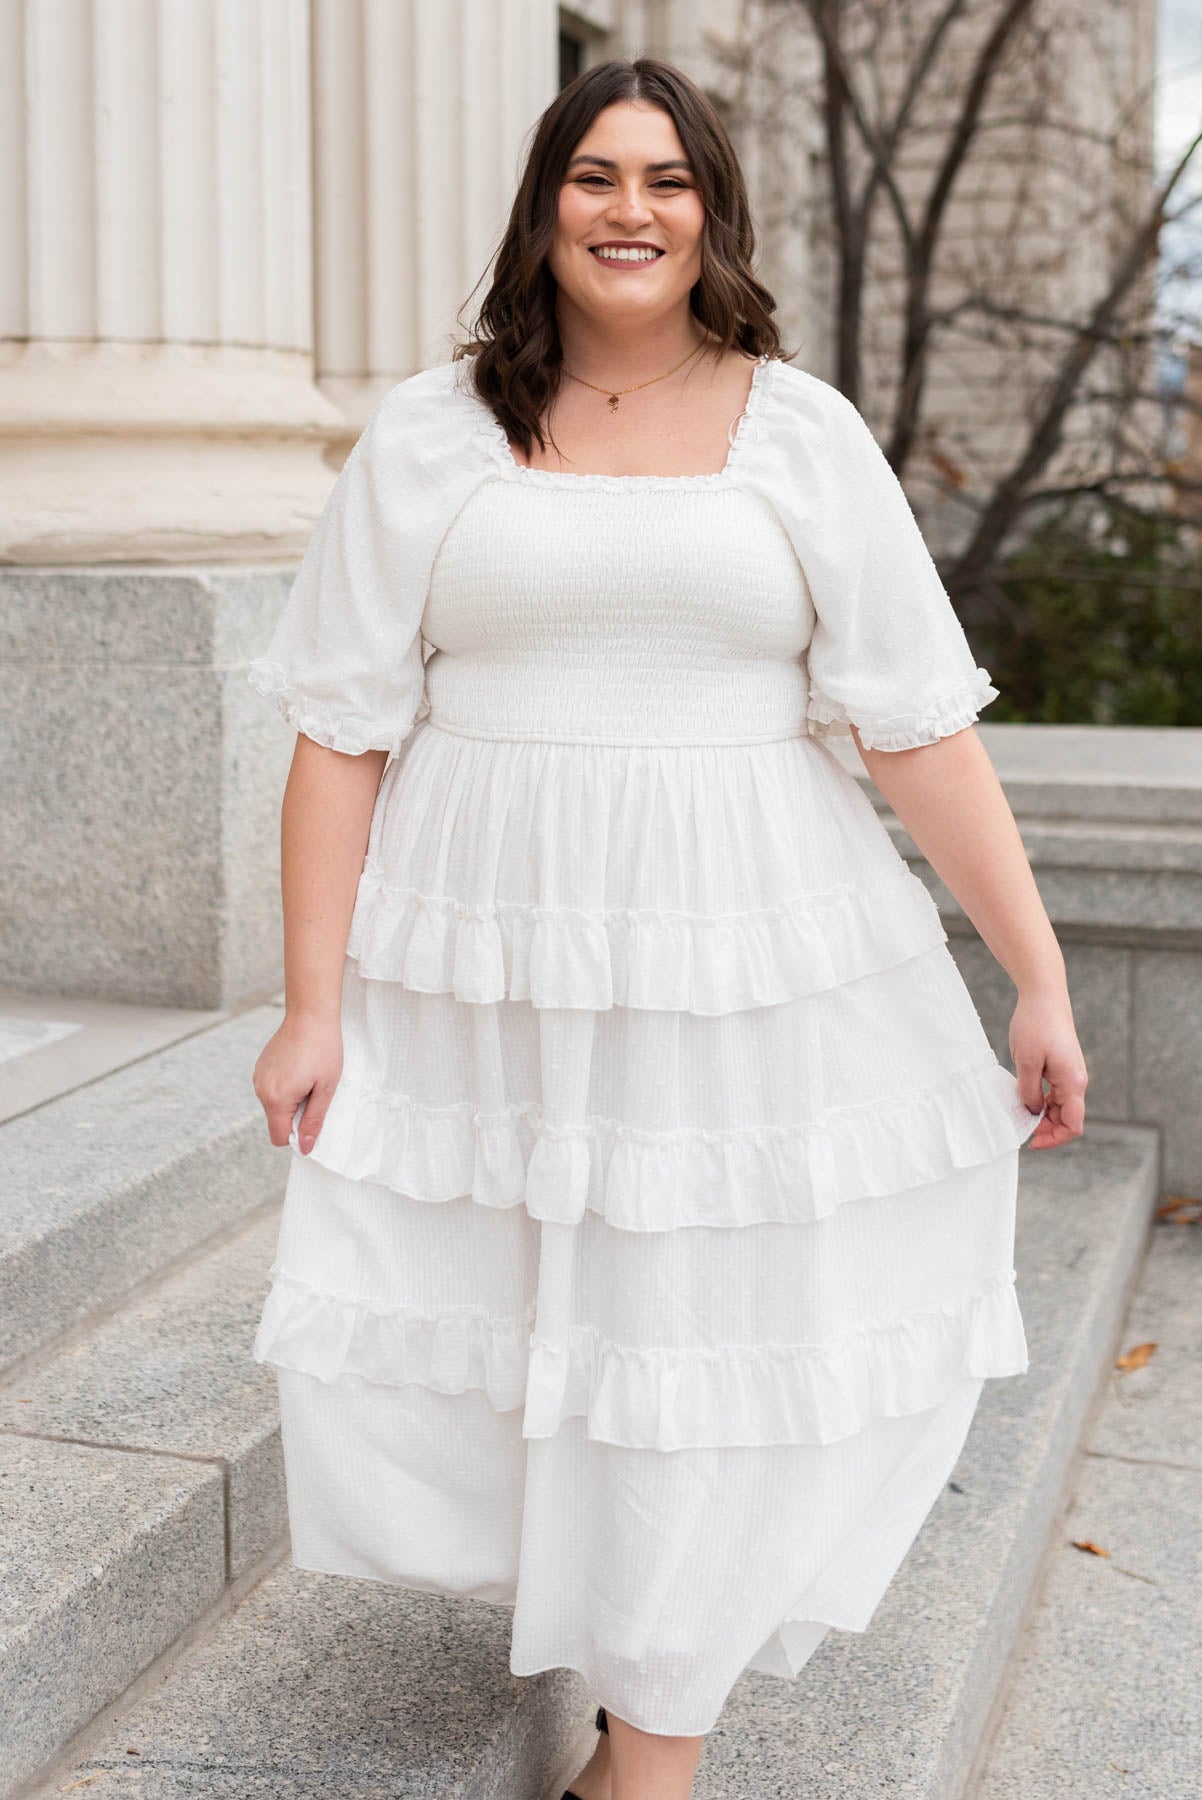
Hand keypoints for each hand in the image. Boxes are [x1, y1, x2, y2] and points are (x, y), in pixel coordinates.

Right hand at [252, 1012, 343, 1154]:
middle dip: (295, 1115)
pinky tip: (298, 1068)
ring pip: (274, 1105)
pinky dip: (284, 1086)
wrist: (310, 1015)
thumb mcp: (325, 1089)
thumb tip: (306, 1147)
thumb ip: (313, 1120)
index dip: (297, 1136)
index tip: (312, 1118)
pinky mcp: (260, 1067)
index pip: (279, 1137)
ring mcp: (258, 1077)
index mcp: (276, 1099)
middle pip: (276, 1121)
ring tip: (307, 1077)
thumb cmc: (323, 1049)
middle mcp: (261, 1090)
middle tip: (314, 1091)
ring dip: (290, 1100)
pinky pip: (271, 1089)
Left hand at [1009, 985, 1087, 1149]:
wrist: (1044, 995)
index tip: (1031, 1142)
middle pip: (1067, 1118)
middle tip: (1019, 1127)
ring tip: (1018, 1112)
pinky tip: (1023, 1096)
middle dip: (1046, 1129)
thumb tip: (1032, 1112)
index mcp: (1073, 1082)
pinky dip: (1041, 1100)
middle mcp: (1076, 1080)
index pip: (1073, 1125)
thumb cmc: (1036, 1025)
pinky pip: (1055, 1092)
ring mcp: (1070, 1073)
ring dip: (1042, 1115)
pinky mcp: (1062, 1066)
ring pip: (1060, 1106)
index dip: (1054, 1139)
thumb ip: (1029, 1092)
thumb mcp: (1026, 1062)